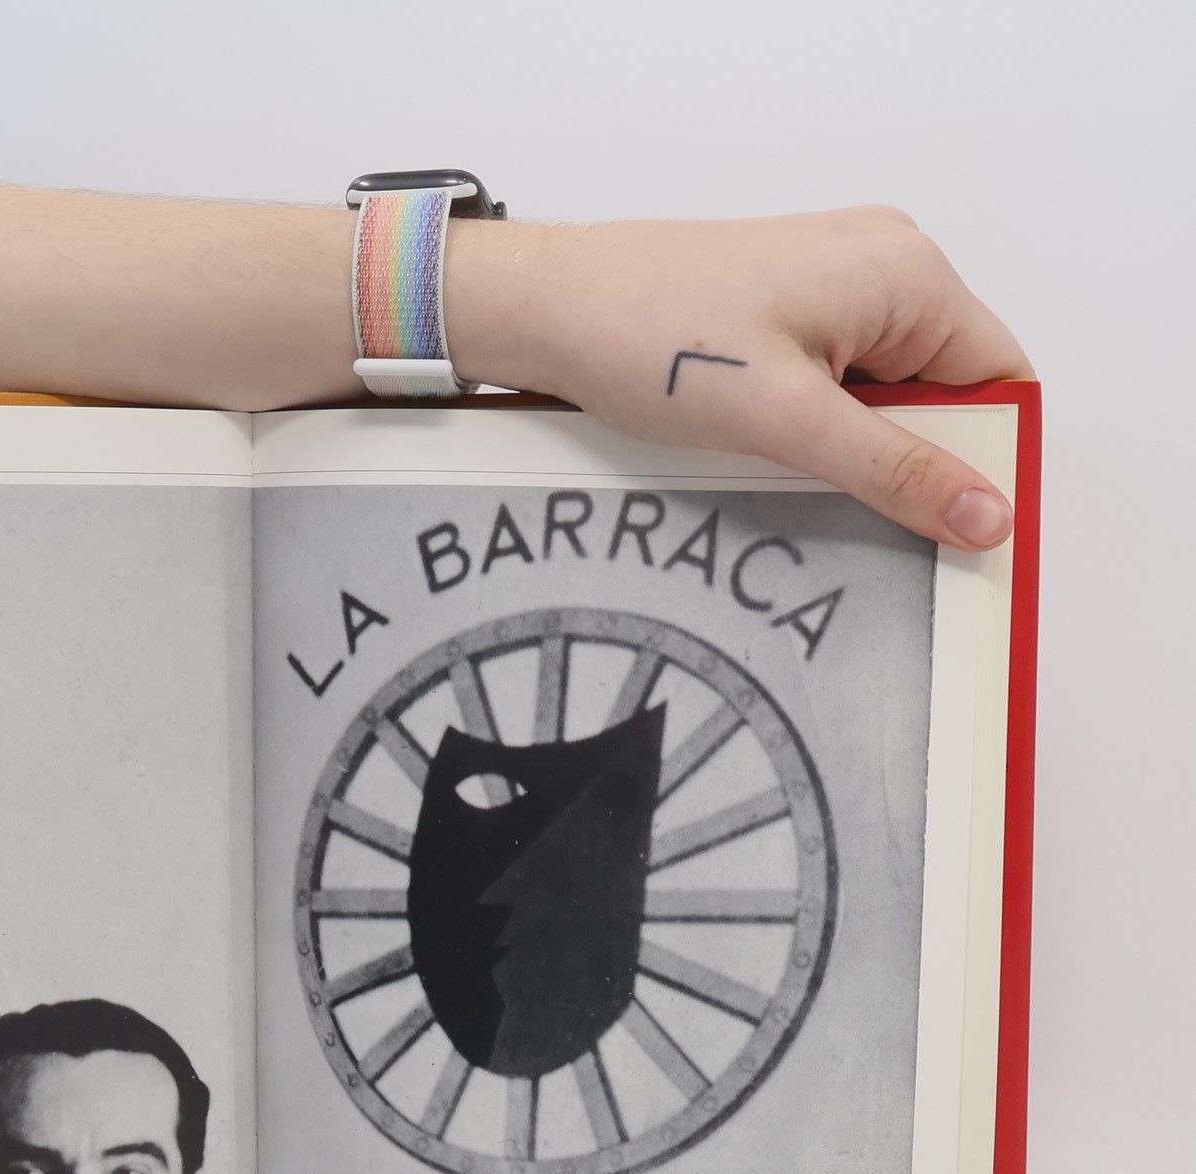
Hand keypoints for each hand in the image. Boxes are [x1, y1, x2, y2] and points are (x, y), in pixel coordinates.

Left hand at [468, 205, 1032, 547]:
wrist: (547, 307)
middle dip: (916, 461)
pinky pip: (837, 384)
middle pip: (946, 389)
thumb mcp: (785, 420)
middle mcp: (883, 266)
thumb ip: (893, 469)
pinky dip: (821, 432)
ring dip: (860, 452)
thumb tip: (987, 512)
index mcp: (908, 274)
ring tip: (800, 484)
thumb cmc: (651, 338)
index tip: (960, 534)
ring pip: (886, 394)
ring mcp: (831, 286)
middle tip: (869, 527)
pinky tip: (775, 460)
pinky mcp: (785, 312)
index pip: (1000, 379)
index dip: (987, 459)